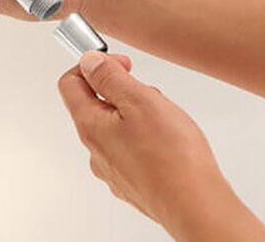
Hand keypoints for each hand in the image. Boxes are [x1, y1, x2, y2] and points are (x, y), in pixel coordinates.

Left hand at [58, 52, 264, 240]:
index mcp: (91, 126)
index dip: (93, 65)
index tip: (120, 64)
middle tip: (149, 93)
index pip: (70, 83)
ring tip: (164, 120)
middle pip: (96, 105)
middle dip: (123, 90)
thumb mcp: (139, 99)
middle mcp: (96, 150)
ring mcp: (114, 169)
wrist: (194, 203)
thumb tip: (89, 62)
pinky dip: (147, 137)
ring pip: (117, 127)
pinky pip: (132, 148)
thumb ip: (110, 77)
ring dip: (137, 114)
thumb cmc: (170, 157)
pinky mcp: (132, 181)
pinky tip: (168, 141)